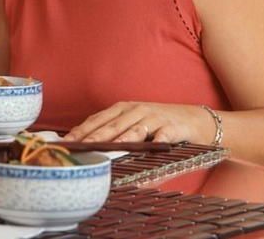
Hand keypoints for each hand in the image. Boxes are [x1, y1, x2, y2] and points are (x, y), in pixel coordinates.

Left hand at [64, 101, 213, 143]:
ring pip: (134, 130)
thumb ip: (115, 136)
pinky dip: (156, 141)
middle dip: (94, 137)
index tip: (66, 142)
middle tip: (80, 148)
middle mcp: (136, 110)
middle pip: (112, 125)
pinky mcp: (173, 127)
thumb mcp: (135, 127)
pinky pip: (163, 136)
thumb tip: (91, 155)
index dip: (81, 131)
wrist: (197, 121)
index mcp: (123, 109)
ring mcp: (155, 117)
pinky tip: (149, 147)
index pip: (97, 120)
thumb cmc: (160, 126)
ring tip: (108, 150)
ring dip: (121, 140)